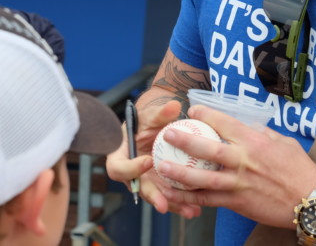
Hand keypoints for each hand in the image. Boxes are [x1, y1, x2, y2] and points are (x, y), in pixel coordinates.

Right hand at [106, 100, 202, 217]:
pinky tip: (197, 209)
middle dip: (152, 196)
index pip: (118, 167)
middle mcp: (131, 172)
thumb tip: (173, 105)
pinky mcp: (160, 186)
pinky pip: (169, 197)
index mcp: (120, 155)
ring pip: (156, 196)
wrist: (159, 128)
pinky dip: (182, 204)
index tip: (148, 161)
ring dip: (172, 205)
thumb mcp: (153, 115)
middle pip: (137, 188)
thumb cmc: (150, 119)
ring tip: (189, 210)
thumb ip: (161, 112)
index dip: (130, 168)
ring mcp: (146, 181)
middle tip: (163, 204)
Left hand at [156, 104, 315, 228]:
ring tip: (161, 167)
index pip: (224, 123)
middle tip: (167, 133)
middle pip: (207, 149)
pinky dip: (190, 198)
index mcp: (254, 141)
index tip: (192, 111)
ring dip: (179, 173)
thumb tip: (246, 126)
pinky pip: (208, 200)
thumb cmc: (299, 169)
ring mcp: (239, 183)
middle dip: (184, 140)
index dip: (205, 115)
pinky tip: (174, 195)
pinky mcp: (237, 202)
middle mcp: (243, 161)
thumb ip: (261, 134)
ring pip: (202, 178)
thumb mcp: (282, 142)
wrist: (312, 201)